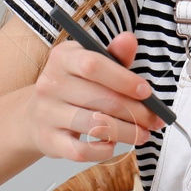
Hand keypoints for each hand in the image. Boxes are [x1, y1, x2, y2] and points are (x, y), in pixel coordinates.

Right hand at [27, 31, 164, 162]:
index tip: (146, 92)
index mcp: (64, 58)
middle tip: (154, 120)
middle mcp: (51, 84)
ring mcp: (48, 113)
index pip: (93, 65)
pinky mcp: (49, 140)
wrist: (37, 114)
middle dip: (135, 112)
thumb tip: (129, 40)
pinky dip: (103, 150)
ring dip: (127, 132)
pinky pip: (81, 151)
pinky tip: (112, 144)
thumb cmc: (74, 86)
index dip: (124, 80)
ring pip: (95, 126)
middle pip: (100, 99)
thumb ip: (115, 55)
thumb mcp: (92, 63)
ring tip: (142, 134)